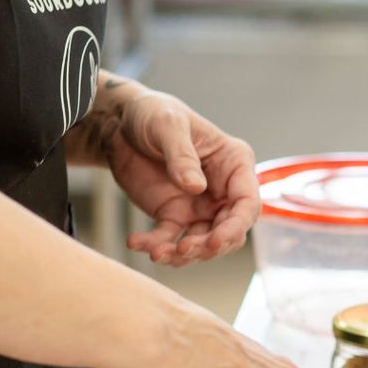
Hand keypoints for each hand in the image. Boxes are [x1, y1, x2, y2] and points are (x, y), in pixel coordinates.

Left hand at [106, 87, 258, 265]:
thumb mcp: (167, 125)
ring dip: (184, 253)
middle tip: (184, 249)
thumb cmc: (153, 114)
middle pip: (230, 230)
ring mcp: (200, 206)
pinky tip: (137, 242)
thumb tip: (196, 187)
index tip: (215, 240)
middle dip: (209, 246)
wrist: (119, 123)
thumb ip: (182, 155)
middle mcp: (223, 190)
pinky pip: (171, 238)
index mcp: (234, 164)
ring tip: (157, 253)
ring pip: (204, 242)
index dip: (236, 226)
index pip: (248, 203)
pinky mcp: (175, 215)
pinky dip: (157, 245)